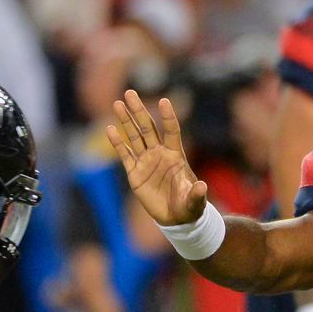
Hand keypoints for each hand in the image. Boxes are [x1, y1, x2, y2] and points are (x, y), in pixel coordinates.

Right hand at [107, 90, 206, 225]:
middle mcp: (159, 154)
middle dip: (139, 110)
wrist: (176, 219)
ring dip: (126, 120)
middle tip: (130, 93)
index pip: (172, 131)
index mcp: (176, 156)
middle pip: (147, 128)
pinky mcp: (135, 173)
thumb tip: (202, 187)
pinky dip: (118, 143)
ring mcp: (146, 162)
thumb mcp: (195, 201)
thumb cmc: (189, 206)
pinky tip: (110, 129)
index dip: (168, 117)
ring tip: (118, 103)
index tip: (163, 101)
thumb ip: (196, 194)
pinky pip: (125, 155)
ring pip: (134, 137)